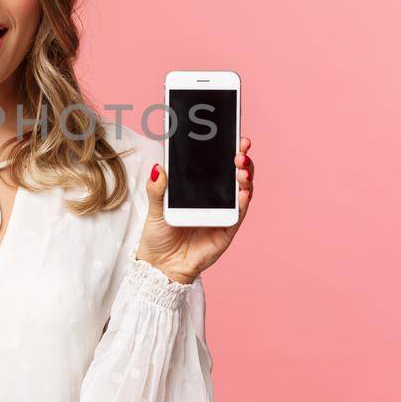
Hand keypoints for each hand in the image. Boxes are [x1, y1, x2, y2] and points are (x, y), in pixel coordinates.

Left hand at [135, 136, 254, 283]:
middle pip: (234, 174)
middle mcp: (216, 198)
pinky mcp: (227, 230)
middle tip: (239, 150)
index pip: (218, 165)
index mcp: (200, 189)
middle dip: (241, 159)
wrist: (161, 265)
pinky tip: (243, 192)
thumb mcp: (155, 209)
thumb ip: (157, 189)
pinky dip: (243, 203)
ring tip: (241, 169)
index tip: (233, 136)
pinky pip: (238, 214)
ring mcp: (223, 213)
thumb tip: (158, 167)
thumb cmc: (160, 235)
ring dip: (245, 178)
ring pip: (242, 191)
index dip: (228, 150)